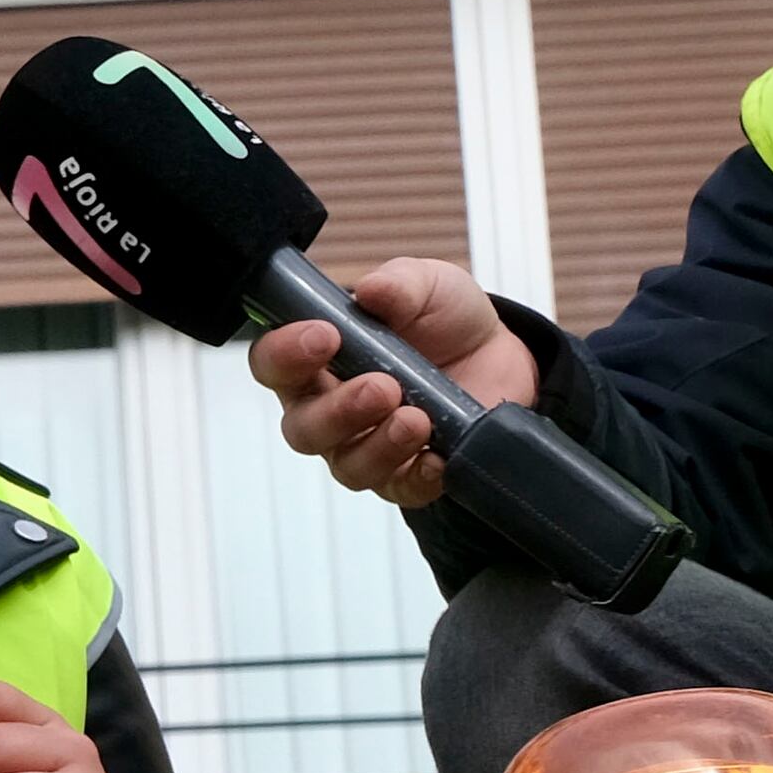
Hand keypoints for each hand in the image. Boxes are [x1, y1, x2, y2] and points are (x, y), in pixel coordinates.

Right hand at [244, 258, 530, 509]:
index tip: (325, 336)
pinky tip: (437, 456)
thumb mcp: (426, 285)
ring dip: (379, 444)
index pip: (272, 363)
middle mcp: (329, 408)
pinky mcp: (407, 474)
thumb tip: (372, 292)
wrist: (500, 353)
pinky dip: (417, 476)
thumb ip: (397, 284)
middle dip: (338, 410)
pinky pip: (399, 489)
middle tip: (382, 386)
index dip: (286, 354)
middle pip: (301, 428)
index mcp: (315, 358)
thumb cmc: (443, 318)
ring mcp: (365, 446)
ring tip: (417, 418)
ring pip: (347, 465)